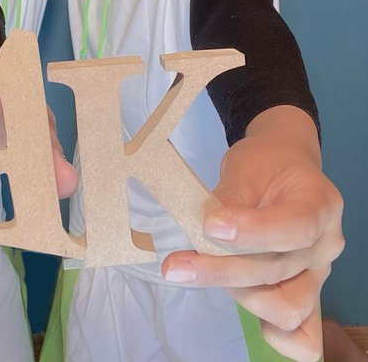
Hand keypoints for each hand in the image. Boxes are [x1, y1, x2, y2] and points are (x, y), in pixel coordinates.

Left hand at [162, 106, 343, 361]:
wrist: (282, 167)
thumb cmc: (264, 164)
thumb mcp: (244, 168)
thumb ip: (229, 201)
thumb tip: (205, 231)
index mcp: (320, 204)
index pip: (295, 227)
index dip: (252, 232)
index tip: (209, 225)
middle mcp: (326, 245)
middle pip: (279, 270)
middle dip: (222, 269)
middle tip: (176, 264)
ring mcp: (317, 274)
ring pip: (287, 306)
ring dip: (238, 293)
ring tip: (200, 270)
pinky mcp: (303, 294)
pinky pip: (303, 335)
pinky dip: (277, 337)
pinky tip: (243, 313)